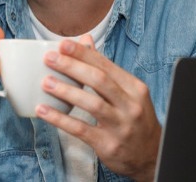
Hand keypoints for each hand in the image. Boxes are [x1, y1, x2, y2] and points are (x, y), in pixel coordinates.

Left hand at [37, 34, 160, 180]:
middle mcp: (131, 106)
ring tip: (45, 82)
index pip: (106, 65)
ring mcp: (121, 126)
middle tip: (50, 59)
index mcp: (135, 88)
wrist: (151, 155)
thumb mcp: (128, 91)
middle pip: (99, 81)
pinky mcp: (108, 144)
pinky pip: (80, 129)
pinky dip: (60, 119)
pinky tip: (44, 110)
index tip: (63, 44)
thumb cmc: (134, 118)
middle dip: (72, 67)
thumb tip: (85, 40)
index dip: (83, 54)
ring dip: (66, 91)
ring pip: (92, 104)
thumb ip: (105, 67)